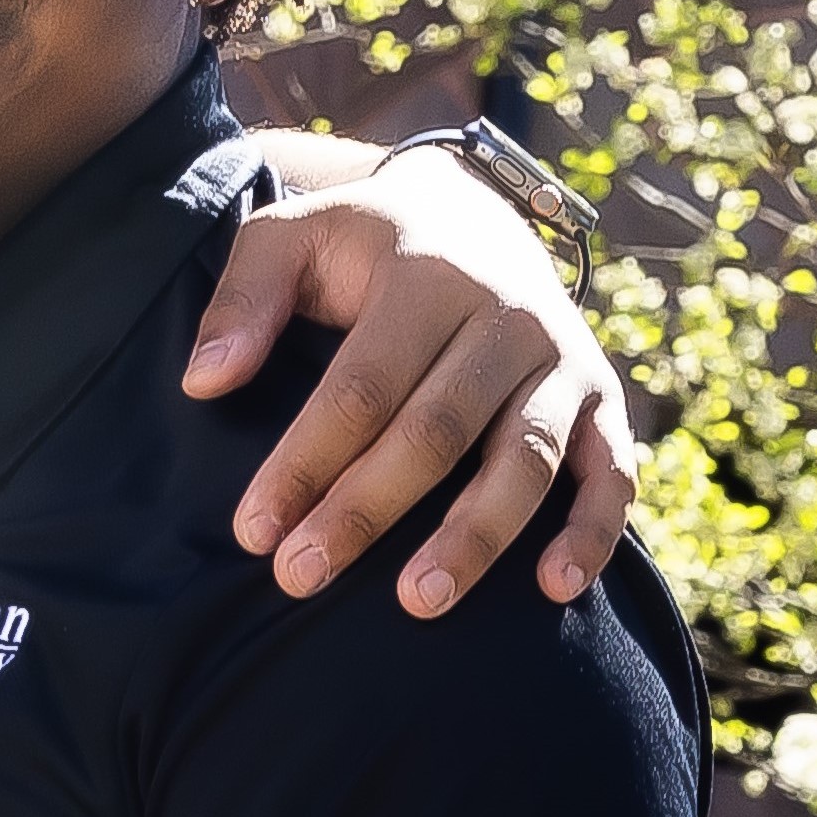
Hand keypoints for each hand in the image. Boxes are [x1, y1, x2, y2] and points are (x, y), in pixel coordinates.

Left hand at [203, 139, 644, 614]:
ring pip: (524, 461)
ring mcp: (565, 362)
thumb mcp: (291, 237)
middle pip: (436, 433)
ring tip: (418, 602)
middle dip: (366, 512)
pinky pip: (612, 473)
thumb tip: (204, 381)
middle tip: (301, 578)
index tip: (254, 530)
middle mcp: (509, 319)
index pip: (361, 387)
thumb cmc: (361, 244)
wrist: (472, 214)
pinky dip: (592, 531)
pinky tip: (554, 589)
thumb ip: (243, 300)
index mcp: (428, 278)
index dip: (306, 462)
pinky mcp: (603, 399)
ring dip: (473, 538)